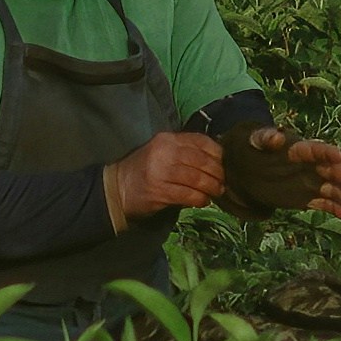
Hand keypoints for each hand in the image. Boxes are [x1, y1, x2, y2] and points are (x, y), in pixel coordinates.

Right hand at [102, 126, 223, 227]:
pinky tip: (203, 201)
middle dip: (217, 173)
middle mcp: (165, 152)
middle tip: (222, 183)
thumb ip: (185, 152)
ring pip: (198, 178)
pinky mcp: (160, 191)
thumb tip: (217, 162)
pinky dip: (200, 199)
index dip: (217, 153)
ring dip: (211, 188)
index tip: (223, 164)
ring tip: (215, 193)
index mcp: (168, 139)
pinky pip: (188, 195)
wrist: (116, 188)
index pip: (201, 141)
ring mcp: (161, 171)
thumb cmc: (144, 170)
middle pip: (202, 160)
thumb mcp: (163, 152)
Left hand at [220, 130, 340, 221]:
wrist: (247, 164)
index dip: (325, 153)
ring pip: (331, 188)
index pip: (314, 150)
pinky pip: (322, 203)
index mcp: (298, 149)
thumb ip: (265, 139)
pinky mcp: (305, 197)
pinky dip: (333, 208)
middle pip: (330, 171)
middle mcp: (309, 165)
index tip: (338, 156)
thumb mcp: (255, 140)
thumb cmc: (253, 147)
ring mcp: (309, 182)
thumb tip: (277, 137)